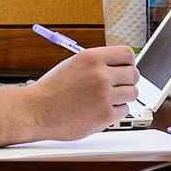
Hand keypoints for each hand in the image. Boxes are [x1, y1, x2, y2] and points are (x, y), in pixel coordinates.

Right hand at [23, 44, 139, 140]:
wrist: (36, 111)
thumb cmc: (52, 90)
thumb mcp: (73, 65)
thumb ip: (97, 63)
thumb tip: (122, 64)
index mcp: (91, 58)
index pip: (127, 54)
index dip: (128, 62)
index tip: (124, 68)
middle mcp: (99, 75)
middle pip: (134, 74)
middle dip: (127, 81)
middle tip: (116, 86)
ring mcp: (103, 96)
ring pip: (132, 93)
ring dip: (122, 97)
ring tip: (106, 99)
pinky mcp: (104, 116)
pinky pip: (124, 111)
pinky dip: (115, 112)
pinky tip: (100, 110)